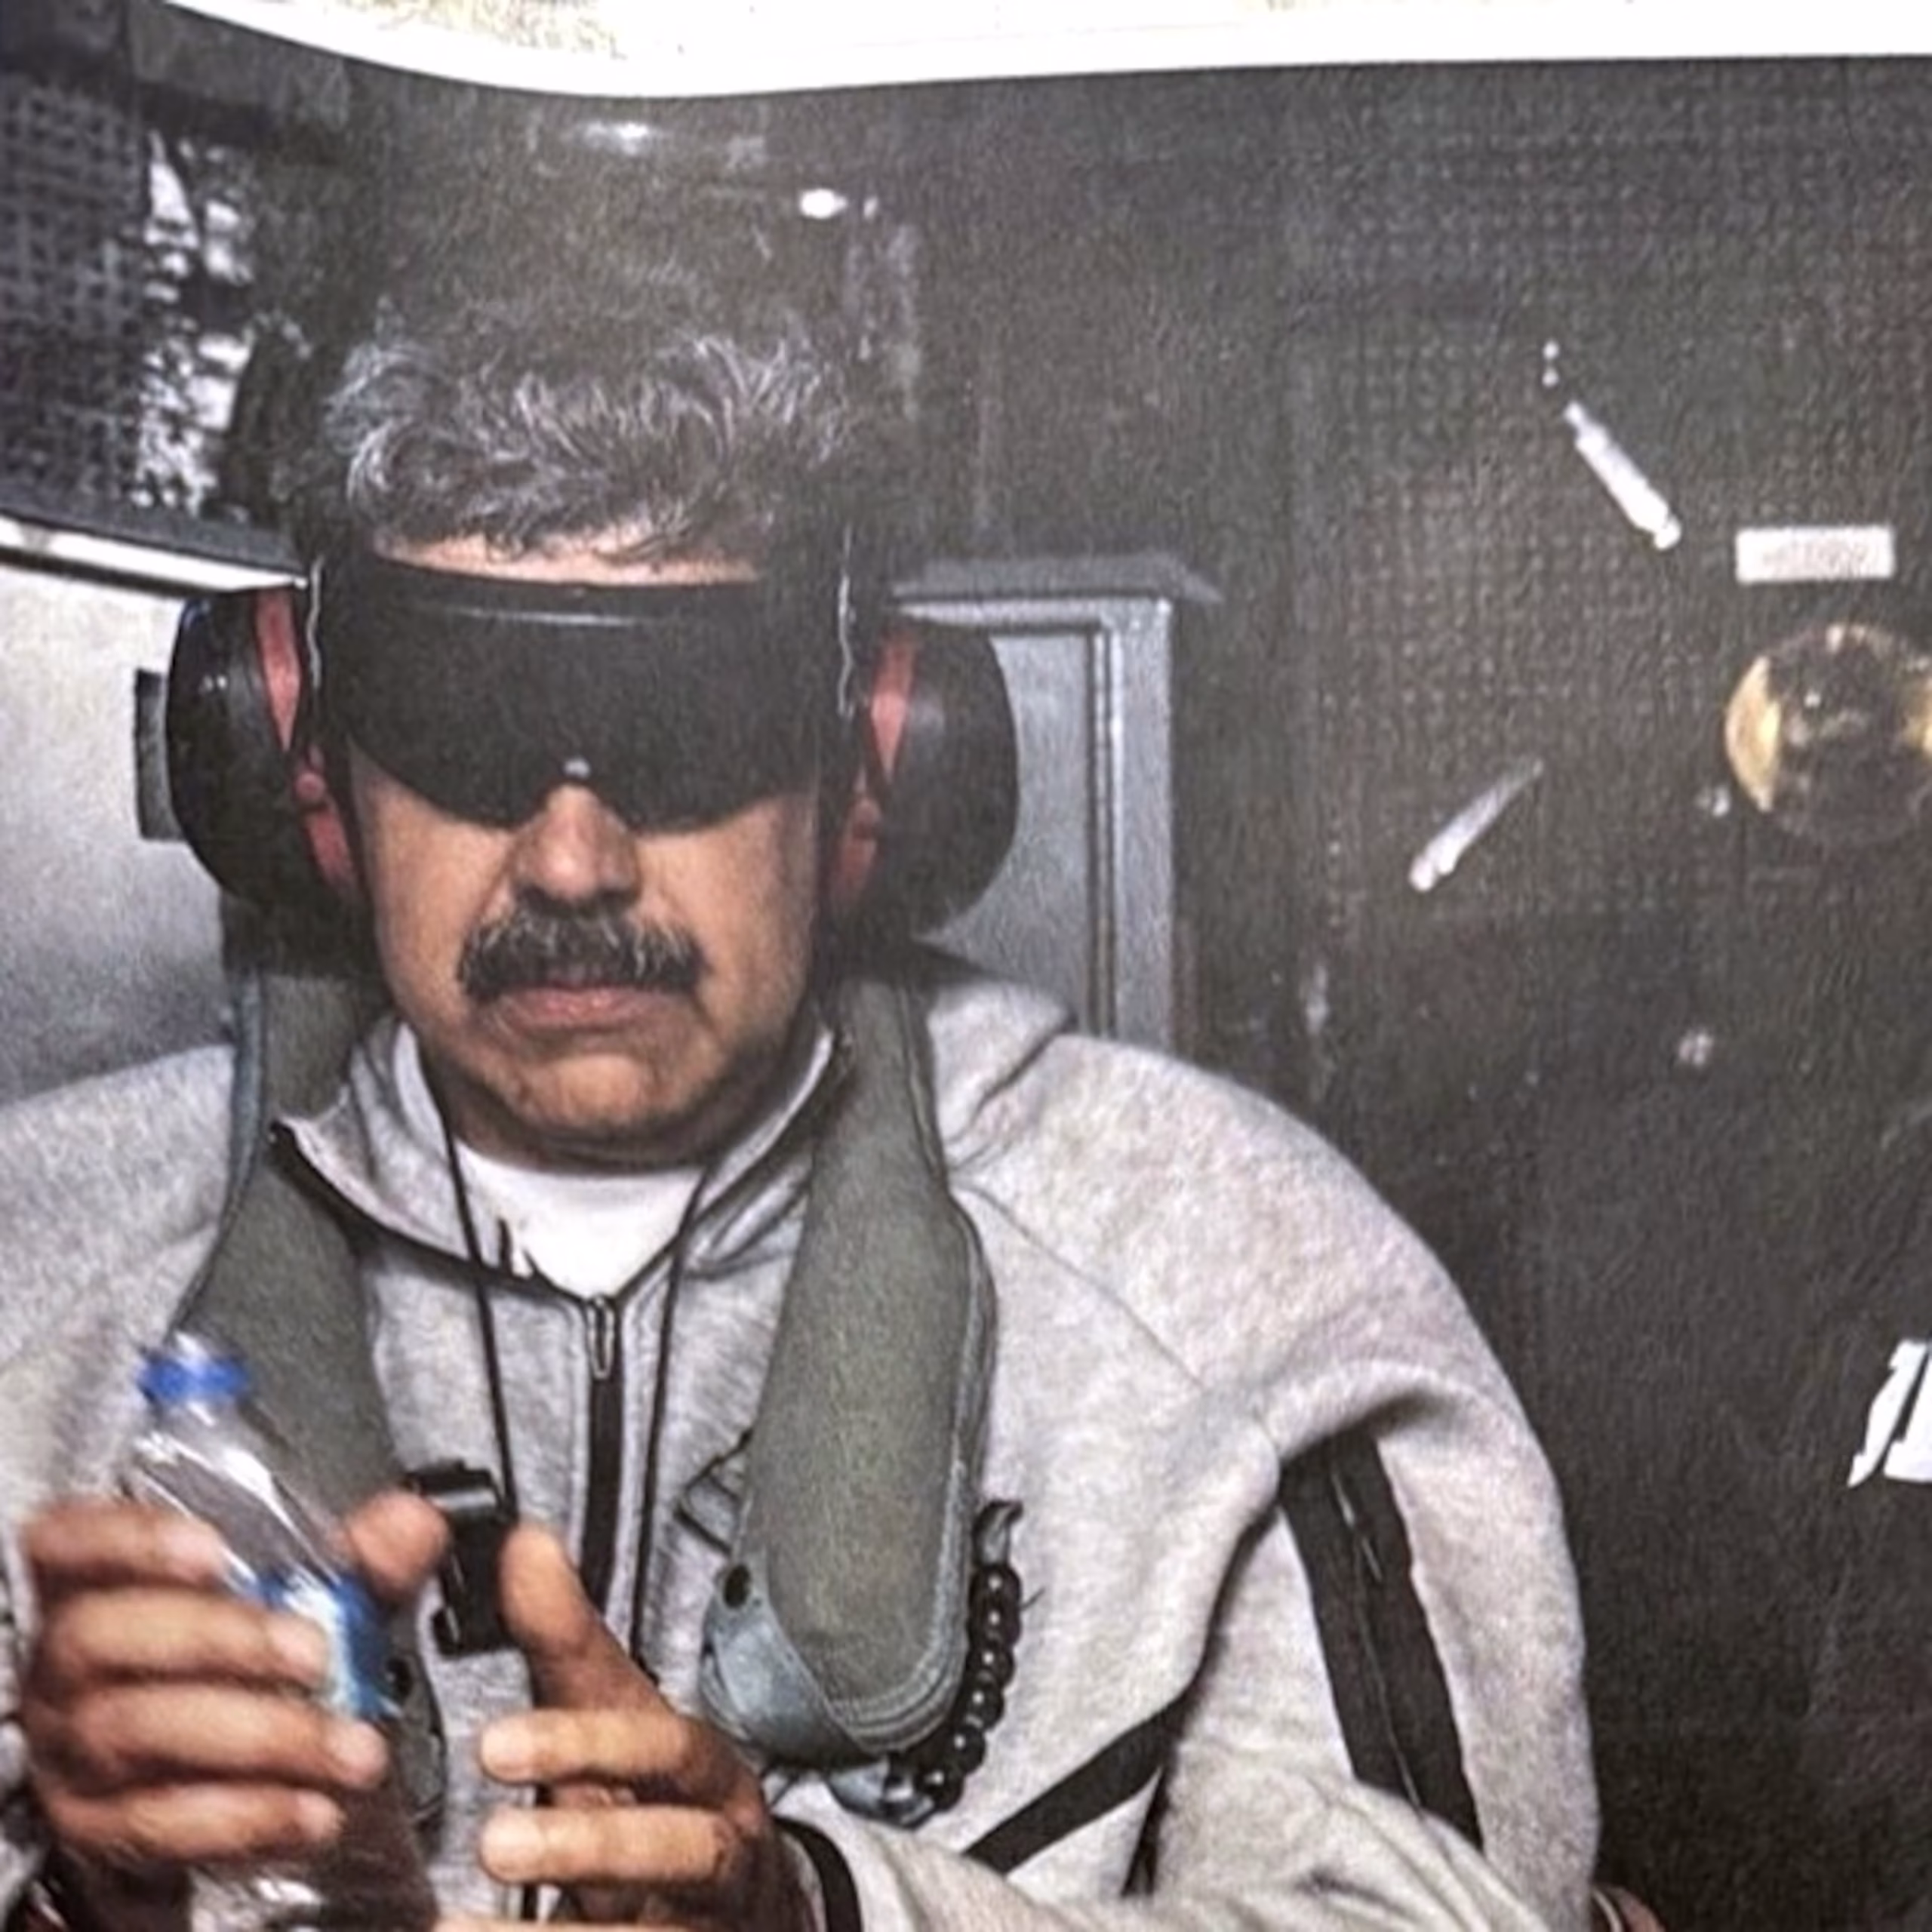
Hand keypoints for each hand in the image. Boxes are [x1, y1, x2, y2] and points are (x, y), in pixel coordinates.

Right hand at [19, 1489, 446, 1925]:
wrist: (193, 1771)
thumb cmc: (235, 1655)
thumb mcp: (300, 1594)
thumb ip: (356, 1557)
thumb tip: (414, 1523)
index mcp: (100, 1582)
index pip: (75, 1542)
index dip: (132, 1540)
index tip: (212, 1550)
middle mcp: (69, 1663)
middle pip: (109, 1638)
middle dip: (220, 1641)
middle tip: (314, 1654)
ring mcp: (76, 1748)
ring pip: (141, 1735)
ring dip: (259, 1739)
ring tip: (350, 1747)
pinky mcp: (102, 1828)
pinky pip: (163, 1825)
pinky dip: (248, 1817)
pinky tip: (315, 1809)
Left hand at [455, 1523, 810, 1931]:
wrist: (739, 1905)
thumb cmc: (662, 1795)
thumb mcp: (620, 1714)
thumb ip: (567, 1640)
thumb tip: (525, 1549)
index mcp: (709, 1774)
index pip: (667, 1751)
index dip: (590, 1745)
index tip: (498, 1746)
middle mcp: (720, 1851)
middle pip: (680, 1846)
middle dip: (588, 1843)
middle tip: (494, 1842)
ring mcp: (699, 1924)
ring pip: (647, 1931)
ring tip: (457, 1931)